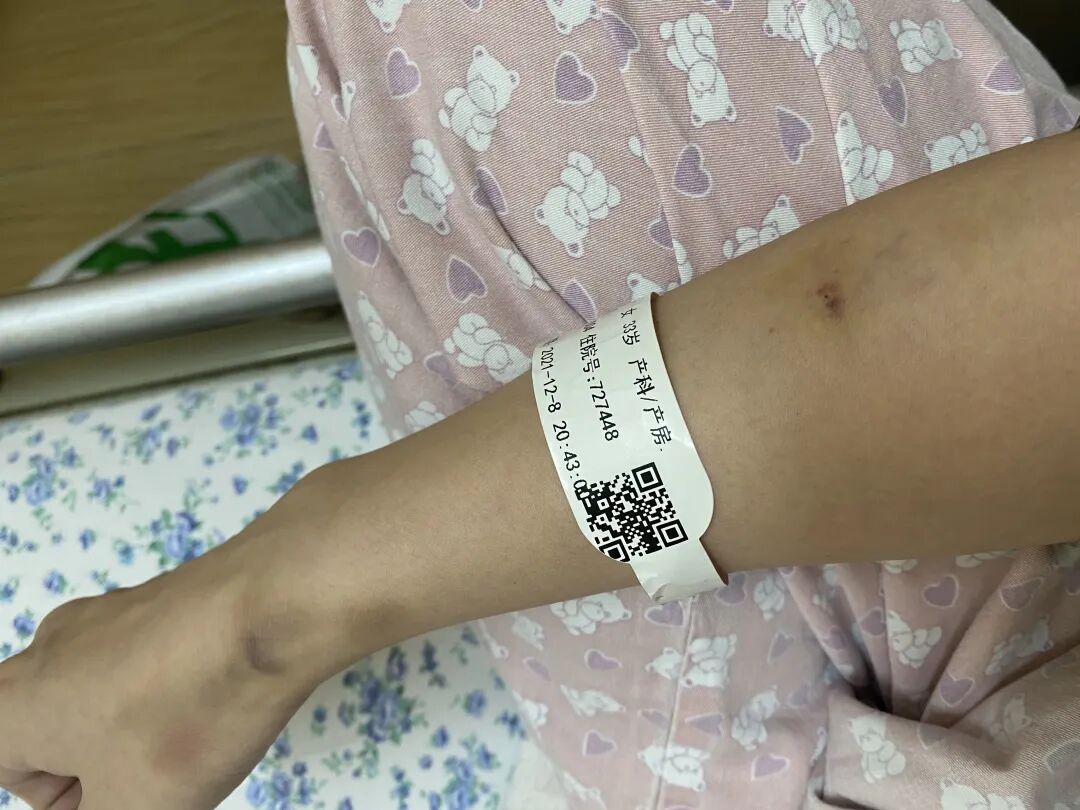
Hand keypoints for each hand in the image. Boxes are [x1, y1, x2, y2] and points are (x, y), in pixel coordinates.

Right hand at [0, 460, 408, 809]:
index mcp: (18, 702)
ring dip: (144, 726)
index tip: (122, 795)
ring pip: (110, 694)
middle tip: (161, 773)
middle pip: (58, 730)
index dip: (65, 802)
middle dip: (105, 764)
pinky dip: (179, 685)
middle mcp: (51, 647)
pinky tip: (223, 692)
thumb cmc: (188, 715)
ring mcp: (111, 612)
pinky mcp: (165, 595)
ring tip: (202, 734)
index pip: (9, 771)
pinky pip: (154, 657)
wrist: (272, 608)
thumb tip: (109, 794)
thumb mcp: (131, 809)